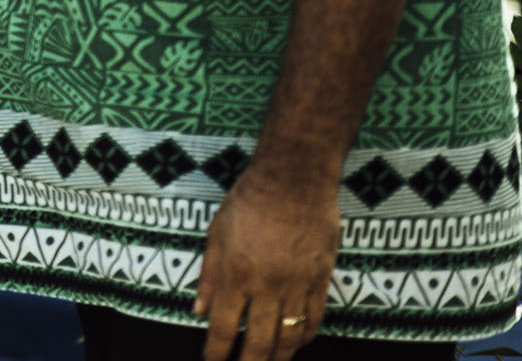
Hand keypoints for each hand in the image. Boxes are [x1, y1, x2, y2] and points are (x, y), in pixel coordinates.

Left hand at [194, 163, 339, 359]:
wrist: (294, 179)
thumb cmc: (248, 200)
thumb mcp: (216, 232)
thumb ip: (209, 275)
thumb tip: (199, 311)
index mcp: (236, 274)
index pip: (225, 326)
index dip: (217, 351)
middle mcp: (268, 286)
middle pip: (260, 342)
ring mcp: (298, 285)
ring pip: (290, 337)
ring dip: (278, 358)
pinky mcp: (321, 279)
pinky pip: (315, 320)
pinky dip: (304, 337)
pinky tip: (295, 343)